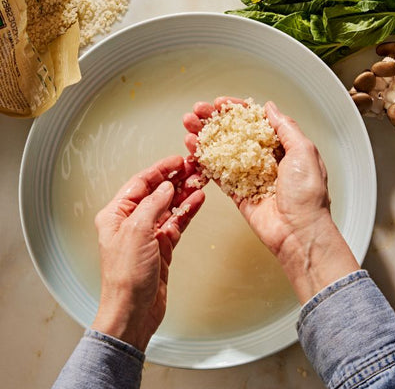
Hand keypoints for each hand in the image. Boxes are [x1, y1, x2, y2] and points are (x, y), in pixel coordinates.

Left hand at [91, 155, 204, 350]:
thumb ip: (154, 205)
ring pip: (169, 206)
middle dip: (175, 179)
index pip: (140, 183)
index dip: (160, 169)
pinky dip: (187, 211)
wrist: (133, 311)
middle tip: (194, 168)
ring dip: (184, 193)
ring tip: (200, 180)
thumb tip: (167, 187)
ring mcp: (148, 234)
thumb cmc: (126, 276)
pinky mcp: (162, 246)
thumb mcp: (138, 232)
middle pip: (156, 193)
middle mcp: (131, 222)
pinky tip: (197, 200)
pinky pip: (177, 222)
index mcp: (116, 214)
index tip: (177, 160)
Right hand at [183, 98, 358, 302]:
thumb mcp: (304, 152)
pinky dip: (204, 161)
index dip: (236, 110)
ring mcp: (249, 175)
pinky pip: (218, 174)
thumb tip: (270, 108)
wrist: (299, 233)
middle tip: (197, 111)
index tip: (220, 103)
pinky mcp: (238, 192)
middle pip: (235, 133)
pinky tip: (192, 148)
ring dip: (205, 137)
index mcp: (283, 147)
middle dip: (214, 121)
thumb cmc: (308, 195)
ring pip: (222, 151)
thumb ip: (286, 128)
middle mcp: (264, 159)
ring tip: (188, 125)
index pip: (255, 121)